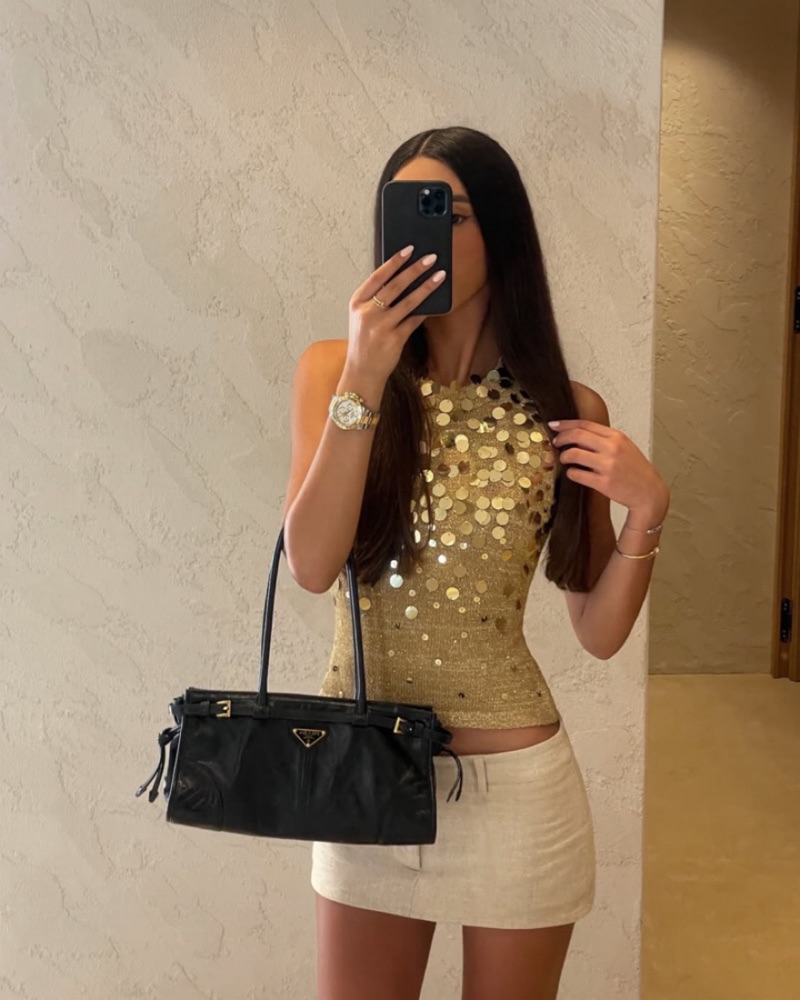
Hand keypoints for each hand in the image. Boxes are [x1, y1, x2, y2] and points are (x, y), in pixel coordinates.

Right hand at [346, 246, 446, 383]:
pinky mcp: (394, 339)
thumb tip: (402, 280)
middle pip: (395, 285)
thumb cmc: (364, 342)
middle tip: (431, 258)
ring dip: (426, 286)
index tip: (409, 250)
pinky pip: (414, 320)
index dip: (394, 261)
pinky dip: (425, 310)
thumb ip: (375, 300)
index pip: (377, 276)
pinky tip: (436, 303)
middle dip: (415, 269)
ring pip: (408, 301)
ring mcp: (381, 326)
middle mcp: (367, 313)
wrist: (362, 372)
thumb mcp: (361, 317)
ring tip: (440, 275)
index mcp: (357, 303)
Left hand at [548, 418, 668, 517]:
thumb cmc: (635, 470)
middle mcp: (612, 448)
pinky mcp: (604, 483)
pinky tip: (573, 473)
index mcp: (617, 437)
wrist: (649, 492)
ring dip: (563, 457)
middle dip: (561, 438)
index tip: (554, 425)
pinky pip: (576, 474)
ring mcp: (608, 466)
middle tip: (555, 443)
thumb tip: (576, 435)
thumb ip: (603, 439)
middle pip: (577, 435)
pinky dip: (570, 473)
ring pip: (573, 454)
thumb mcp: (624, 447)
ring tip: (564, 460)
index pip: (585, 424)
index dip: (566, 424)